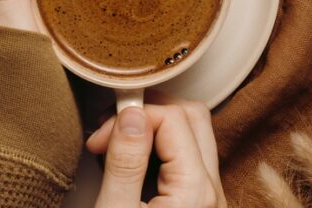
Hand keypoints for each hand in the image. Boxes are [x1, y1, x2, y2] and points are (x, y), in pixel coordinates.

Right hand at [86, 95, 226, 207]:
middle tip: (109, 129)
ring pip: (192, 134)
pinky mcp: (197, 202)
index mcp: (196, 189)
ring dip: (153, 128)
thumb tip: (131, 114)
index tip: (100, 135)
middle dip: (148, 112)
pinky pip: (186, 158)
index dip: (132, 116)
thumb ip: (125, 163)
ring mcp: (207, 196)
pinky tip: (129, 164)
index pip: (173, 116)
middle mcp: (211, 189)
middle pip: (191, 117)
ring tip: (115, 146)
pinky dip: (157, 149)